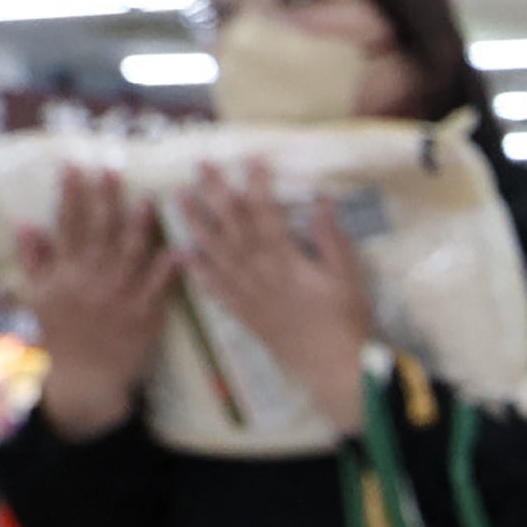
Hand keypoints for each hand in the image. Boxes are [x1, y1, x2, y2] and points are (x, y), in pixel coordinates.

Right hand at [19, 168, 175, 440]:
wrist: (86, 381)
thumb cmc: (63, 334)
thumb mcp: (40, 297)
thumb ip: (34, 260)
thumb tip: (25, 224)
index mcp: (65, 275)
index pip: (67, 226)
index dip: (71, 195)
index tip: (74, 165)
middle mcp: (91, 283)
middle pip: (100, 233)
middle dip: (105, 199)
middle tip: (111, 168)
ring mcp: (119, 300)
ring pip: (129, 256)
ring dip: (138, 228)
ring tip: (146, 201)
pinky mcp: (145, 317)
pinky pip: (158, 289)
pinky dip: (168, 269)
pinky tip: (180, 249)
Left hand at [175, 159, 375, 431]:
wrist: (332, 368)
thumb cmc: (346, 320)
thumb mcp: (348, 276)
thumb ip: (331, 238)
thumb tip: (320, 200)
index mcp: (286, 261)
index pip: (266, 214)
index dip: (256, 184)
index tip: (250, 158)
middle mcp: (260, 274)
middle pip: (233, 227)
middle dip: (215, 193)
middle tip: (200, 165)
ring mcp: (248, 295)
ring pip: (215, 253)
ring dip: (196, 223)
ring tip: (179, 198)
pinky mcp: (244, 314)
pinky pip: (215, 290)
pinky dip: (198, 271)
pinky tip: (183, 253)